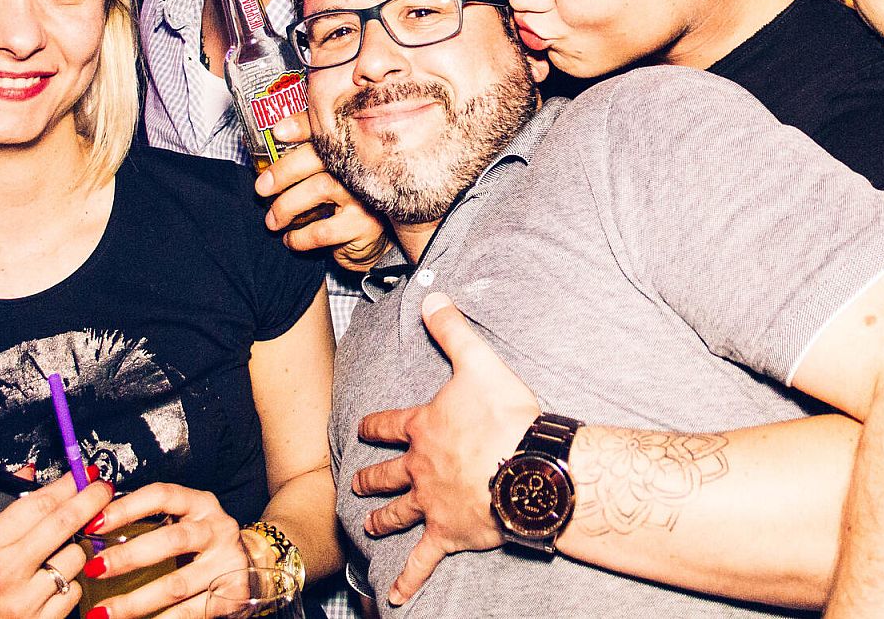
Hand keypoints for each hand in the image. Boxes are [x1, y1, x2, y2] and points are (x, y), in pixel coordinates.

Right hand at [0, 470, 110, 618]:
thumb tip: (26, 474)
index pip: (38, 504)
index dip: (68, 484)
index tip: (83, 474)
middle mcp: (4, 573)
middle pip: (65, 524)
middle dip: (91, 500)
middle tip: (102, 489)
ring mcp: (23, 602)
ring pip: (75, 558)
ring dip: (77, 546)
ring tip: (62, 547)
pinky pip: (73, 592)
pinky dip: (70, 581)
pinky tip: (54, 579)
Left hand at [74, 483, 247, 618]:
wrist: (255, 561)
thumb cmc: (204, 541)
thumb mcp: (185, 520)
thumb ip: (151, 522)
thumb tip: (95, 531)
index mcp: (200, 503)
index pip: (162, 496)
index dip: (127, 507)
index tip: (94, 523)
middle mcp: (217, 528)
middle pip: (171, 540)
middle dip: (127, 557)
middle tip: (94, 569)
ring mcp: (227, 562)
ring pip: (176, 584)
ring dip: (135, 601)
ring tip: (103, 613)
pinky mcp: (232, 593)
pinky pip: (190, 612)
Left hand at [257, 113, 389, 269]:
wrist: (370, 243)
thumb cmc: (339, 205)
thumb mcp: (324, 180)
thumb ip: (301, 163)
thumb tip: (257, 149)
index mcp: (348, 150)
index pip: (325, 128)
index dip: (302, 125)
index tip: (277, 131)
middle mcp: (361, 166)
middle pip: (320, 156)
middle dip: (284, 171)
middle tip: (261, 188)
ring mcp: (365, 194)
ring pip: (320, 187)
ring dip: (287, 206)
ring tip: (272, 221)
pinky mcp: (364, 225)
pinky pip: (323, 229)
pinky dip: (299, 236)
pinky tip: (290, 239)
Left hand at [353, 293, 539, 604]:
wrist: (525, 467)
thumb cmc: (504, 416)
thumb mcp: (477, 360)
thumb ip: (452, 328)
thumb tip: (432, 294)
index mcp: (423, 428)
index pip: (389, 424)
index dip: (375, 425)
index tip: (361, 428)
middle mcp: (419, 468)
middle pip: (388, 473)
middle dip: (372, 478)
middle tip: (357, 483)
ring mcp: (431, 504)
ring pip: (398, 513)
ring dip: (382, 520)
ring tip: (369, 527)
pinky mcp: (448, 534)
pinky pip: (422, 561)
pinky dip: (409, 580)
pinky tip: (395, 598)